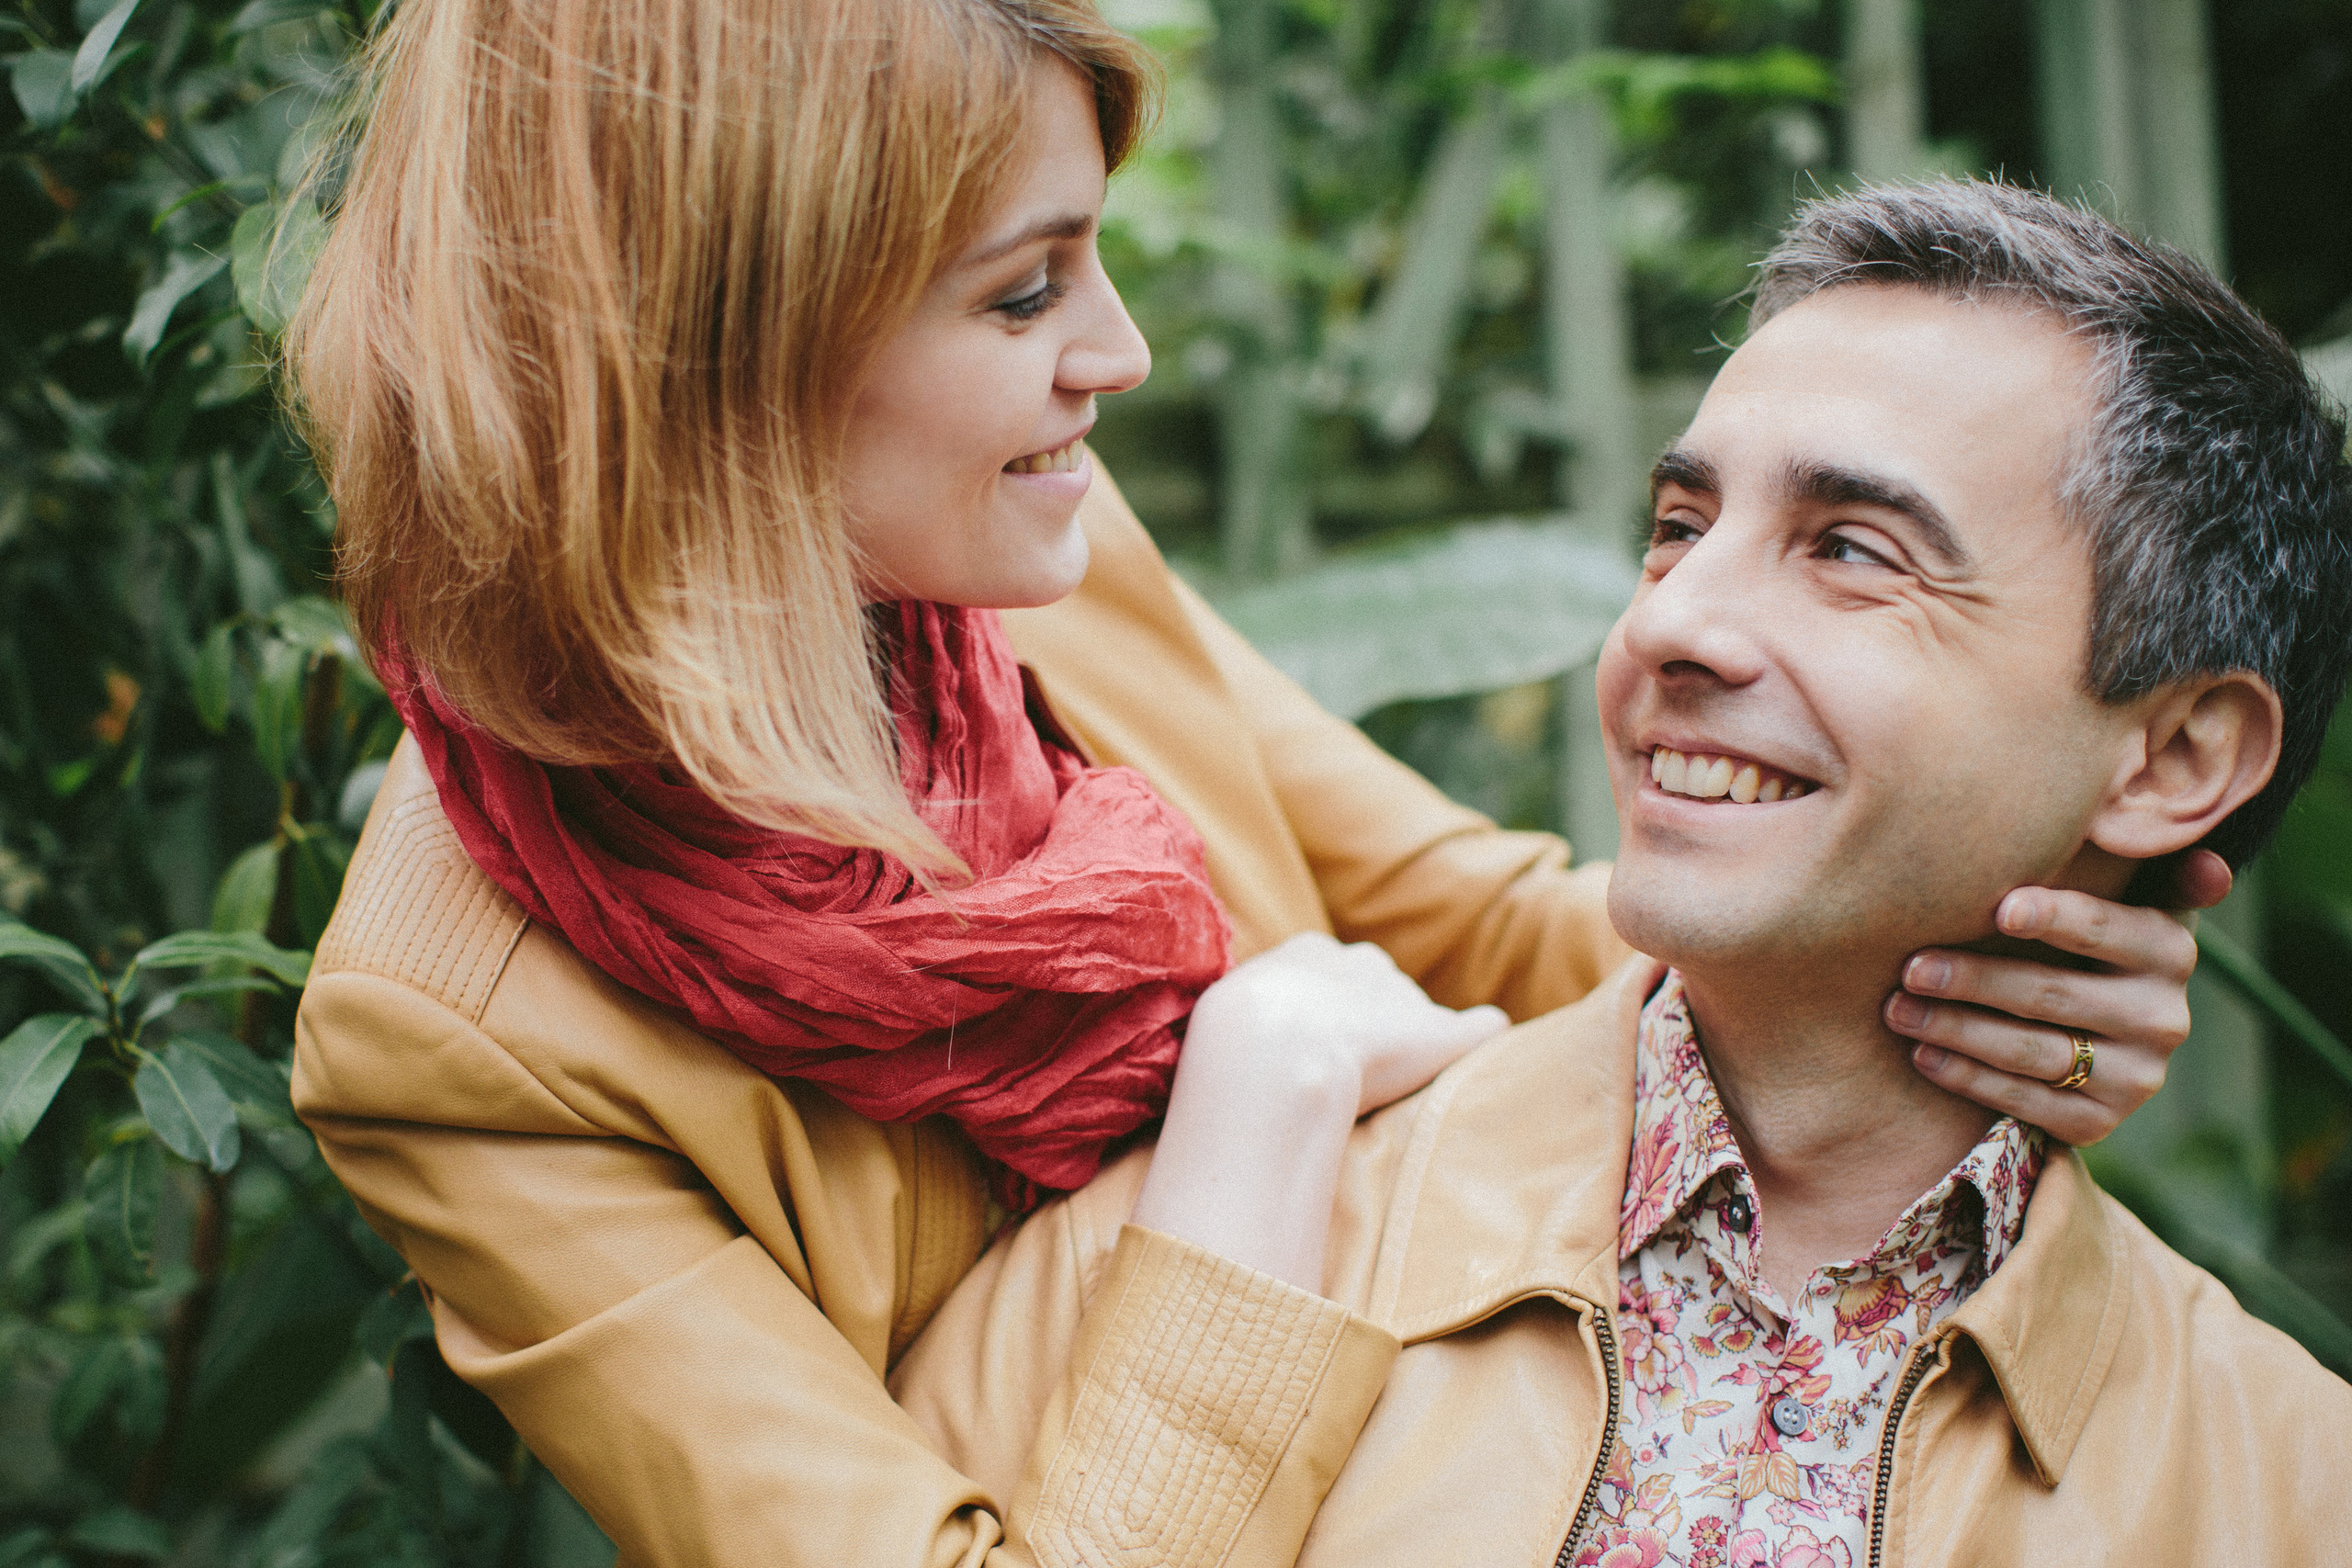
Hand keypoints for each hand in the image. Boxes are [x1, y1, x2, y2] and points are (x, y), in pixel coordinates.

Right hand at [1185, 932, 1510, 1116]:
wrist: (1272, 1057)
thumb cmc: (1236, 1047)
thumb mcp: (1225, 1017)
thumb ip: (1245, 1020)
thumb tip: (1240, 1033)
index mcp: (1308, 951)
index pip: (1330, 971)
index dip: (1326, 1010)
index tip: (1318, 1043)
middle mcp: (1359, 963)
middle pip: (1377, 985)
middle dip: (1371, 1016)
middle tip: (1353, 1063)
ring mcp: (1402, 997)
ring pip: (1415, 1011)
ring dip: (1409, 1038)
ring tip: (1391, 1076)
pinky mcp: (1439, 1032)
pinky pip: (1475, 1026)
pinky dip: (1481, 1032)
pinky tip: (1491, 1036)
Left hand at [1881, 850, 2228, 1144]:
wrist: (2090, 1036)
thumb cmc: (2078, 944)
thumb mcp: (2111, 902)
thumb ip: (2140, 872)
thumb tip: (2212, 866)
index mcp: (2169, 950)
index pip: (2108, 929)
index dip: (2056, 918)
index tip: (1998, 908)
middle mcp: (2164, 1018)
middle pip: (2054, 994)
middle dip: (1974, 979)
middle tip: (1910, 966)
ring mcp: (2137, 1077)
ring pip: (2032, 1052)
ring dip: (1955, 1029)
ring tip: (1898, 1008)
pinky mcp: (2099, 1121)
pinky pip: (2024, 1101)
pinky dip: (1966, 1077)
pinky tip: (1922, 1054)